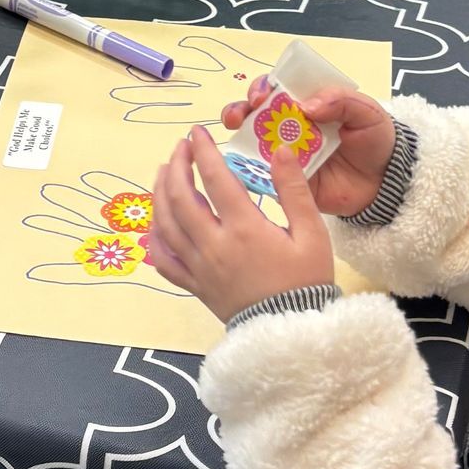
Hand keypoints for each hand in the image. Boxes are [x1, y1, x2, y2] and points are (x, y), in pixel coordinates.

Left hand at [146, 127, 335, 325]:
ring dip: (160, 194)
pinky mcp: (195, 286)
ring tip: (164, 172)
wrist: (293, 335)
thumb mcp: (313, 234)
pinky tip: (156, 223)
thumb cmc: (305, 282)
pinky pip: (164, 261)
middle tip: (180, 147)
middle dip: (177, 166)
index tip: (197, 132)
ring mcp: (200, 267)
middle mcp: (214, 245)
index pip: (216, 179)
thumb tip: (280, 150)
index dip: (203, 151)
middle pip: (180, 198)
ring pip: (166, 225)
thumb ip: (294, 190)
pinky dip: (155, 239)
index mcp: (244, 229)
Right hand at [218, 76, 396, 218]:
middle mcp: (290, 127)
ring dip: (238, 137)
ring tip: (236, 138)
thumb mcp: (366, 111)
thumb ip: (340, 100)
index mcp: (307, 104)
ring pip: (251, 143)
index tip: (262, 94)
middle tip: (240, 115)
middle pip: (255, 114)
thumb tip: (306, 105)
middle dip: (240, 110)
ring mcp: (286, 155)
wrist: (386, 183)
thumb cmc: (375, 139)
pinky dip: (250, 169)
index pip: (276, 88)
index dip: (263, 87)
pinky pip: (264, 176)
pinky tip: (246, 166)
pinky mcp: (287, 182)